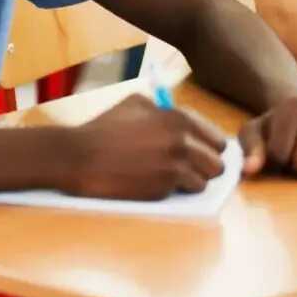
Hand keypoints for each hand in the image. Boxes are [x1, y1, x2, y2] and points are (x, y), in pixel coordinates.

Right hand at [64, 94, 228, 199]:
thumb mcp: (136, 104)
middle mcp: (183, 140)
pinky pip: (187, 193)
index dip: (209, 148)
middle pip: (217, 162)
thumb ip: (164, 109)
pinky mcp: (164, 187)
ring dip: (194, 182)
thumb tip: (185, 123)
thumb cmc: (104, 128)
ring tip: (175, 180)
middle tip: (190, 170)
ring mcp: (175, 164)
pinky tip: (161, 185)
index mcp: (179, 118)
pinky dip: (179, 192)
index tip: (201, 154)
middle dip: (205, 167)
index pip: (216, 138)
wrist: (80, 156)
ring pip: (205, 180)